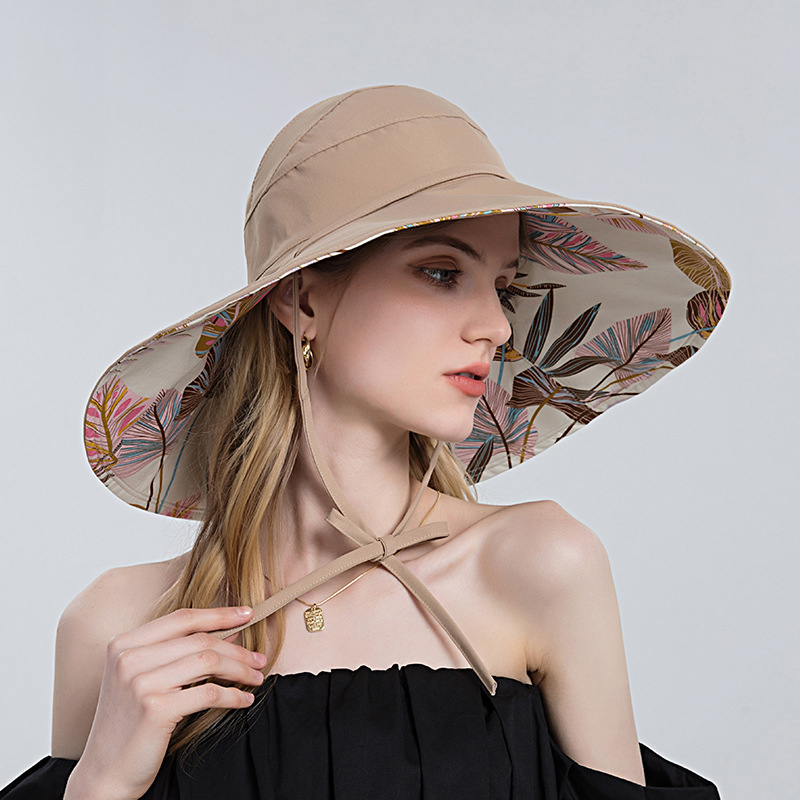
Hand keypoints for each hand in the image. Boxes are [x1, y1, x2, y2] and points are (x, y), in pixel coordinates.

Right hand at [64, 606, 265, 799]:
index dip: (219, 614)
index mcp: (124, 643)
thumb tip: (227, 630)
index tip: (247, 613)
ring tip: (256, 677)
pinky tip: (244, 700)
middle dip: (237, 648)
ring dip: (240, 670)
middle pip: (200, 640)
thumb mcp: (142, 677)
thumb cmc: (129, 722)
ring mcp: (140, 683)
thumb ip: (175, 652)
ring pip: (208, 662)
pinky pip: (209, 693)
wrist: (104, 772)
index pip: (182, 619)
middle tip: (259, 658)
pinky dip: (233, 695)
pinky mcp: (155, 708)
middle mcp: (129, 658)